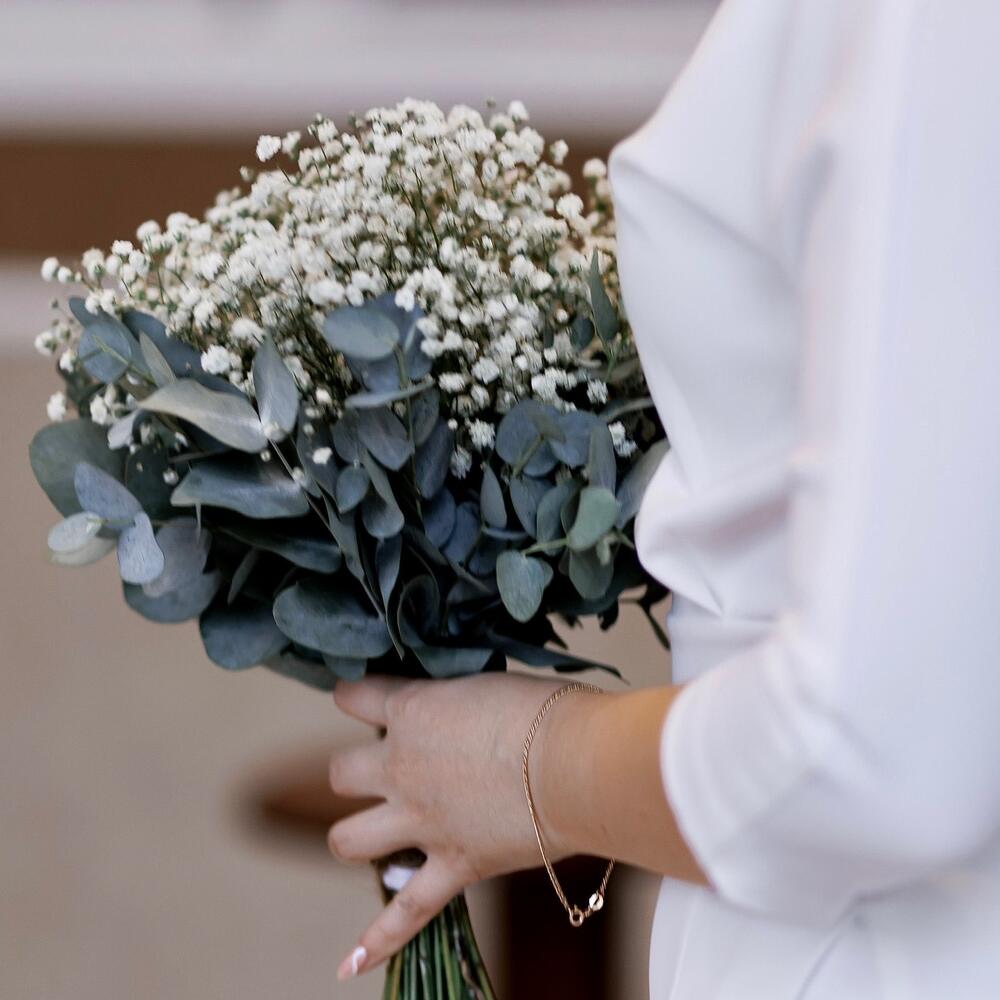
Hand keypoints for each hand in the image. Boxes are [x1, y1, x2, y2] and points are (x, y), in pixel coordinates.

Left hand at [328, 672, 568, 979]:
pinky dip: (378, 940)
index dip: (355, 696)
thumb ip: (455, 700)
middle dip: (358, 769)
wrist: (577, 762)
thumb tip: (456, 708)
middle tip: (390, 765)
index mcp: (412, 711)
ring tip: (372, 830)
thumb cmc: (545, 709)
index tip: (361, 697)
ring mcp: (421, 822)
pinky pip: (406, 914)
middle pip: (342, 773)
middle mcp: (401, 767)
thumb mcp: (485, 685)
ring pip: (347, 839)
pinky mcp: (452, 866)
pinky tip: (349, 964)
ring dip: (354, 835)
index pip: (355, 697)